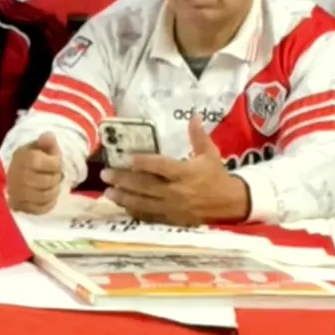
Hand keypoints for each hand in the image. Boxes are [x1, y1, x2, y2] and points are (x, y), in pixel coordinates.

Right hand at [6, 133, 62, 214]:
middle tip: (54, 176)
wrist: (19, 174)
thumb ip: (46, 142)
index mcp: (21, 157)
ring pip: (43, 197)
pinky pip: (39, 209)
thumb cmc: (34, 158)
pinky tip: (47, 197)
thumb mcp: (41, 147)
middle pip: (43, 182)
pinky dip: (48, 203)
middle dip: (55, 179)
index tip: (56, 163)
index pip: (38, 161)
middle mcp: (15, 175)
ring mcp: (15, 193)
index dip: (53, 163)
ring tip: (52, 186)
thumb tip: (48, 136)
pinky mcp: (19, 207)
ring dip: (53, 192)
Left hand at [101, 115, 248, 225]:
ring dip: (124, 198)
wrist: (229, 203)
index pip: (161, 167)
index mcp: (186, 173)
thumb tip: (193, 115)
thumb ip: (198, 136)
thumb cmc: (216, 175)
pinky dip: (134, 211)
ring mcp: (173, 208)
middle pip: (146, 186)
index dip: (143, 162)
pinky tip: (121, 205)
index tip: (127, 157)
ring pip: (144, 203)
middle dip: (124, 180)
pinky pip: (149, 216)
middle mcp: (177, 191)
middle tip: (105, 174)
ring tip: (107, 192)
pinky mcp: (171, 219)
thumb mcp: (210, 153)